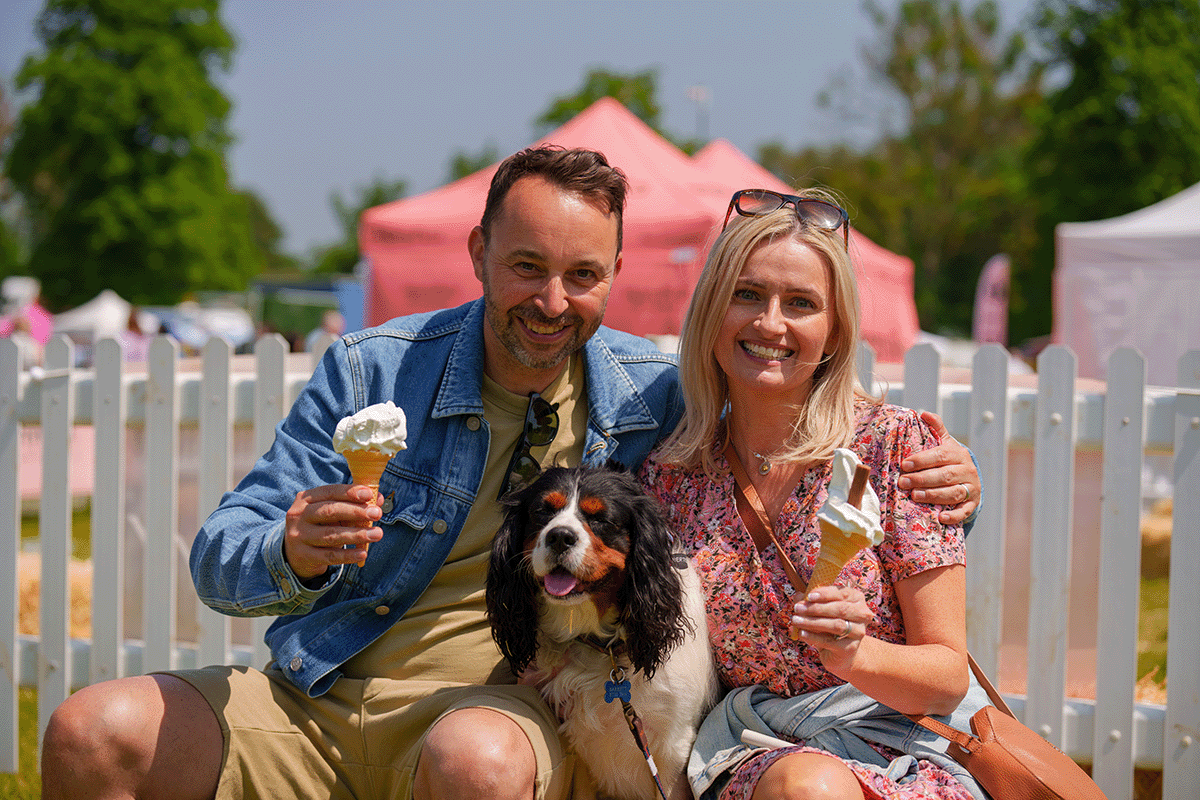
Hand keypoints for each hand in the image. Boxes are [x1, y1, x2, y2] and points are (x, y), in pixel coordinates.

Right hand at [284, 484, 382, 579]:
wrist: (295, 553)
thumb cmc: (319, 525)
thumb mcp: (331, 512)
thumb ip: (353, 504)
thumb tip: (378, 499)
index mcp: (305, 499)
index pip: (329, 492)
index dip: (349, 492)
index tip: (369, 494)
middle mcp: (298, 515)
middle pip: (329, 511)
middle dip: (356, 512)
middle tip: (377, 514)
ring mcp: (299, 536)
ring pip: (331, 535)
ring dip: (357, 534)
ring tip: (377, 534)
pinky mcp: (303, 556)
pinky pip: (329, 556)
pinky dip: (347, 555)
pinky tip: (362, 553)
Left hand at [790, 586, 872, 676]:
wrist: (841, 651)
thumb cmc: (830, 623)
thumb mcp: (822, 609)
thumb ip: (811, 601)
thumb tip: (798, 596)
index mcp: (857, 599)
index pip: (843, 593)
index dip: (826, 594)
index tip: (809, 596)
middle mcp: (862, 614)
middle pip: (840, 609)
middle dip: (816, 608)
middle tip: (797, 608)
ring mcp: (858, 632)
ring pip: (836, 625)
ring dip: (813, 622)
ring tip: (796, 620)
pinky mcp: (851, 648)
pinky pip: (830, 641)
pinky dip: (814, 637)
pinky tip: (802, 633)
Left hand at [898, 410, 979, 524]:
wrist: (969, 477)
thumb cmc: (949, 459)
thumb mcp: (945, 443)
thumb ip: (936, 428)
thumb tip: (923, 413)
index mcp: (958, 454)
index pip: (940, 456)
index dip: (922, 460)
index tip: (904, 464)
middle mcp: (967, 470)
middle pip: (945, 476)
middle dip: (922, 479)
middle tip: (903, 482)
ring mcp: (971, 488)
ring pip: (953, 493)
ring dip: (933, 495)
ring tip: (915, 496)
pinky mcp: (973, 504)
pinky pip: (964, 511)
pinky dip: (954, 516)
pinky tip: (941, 518)